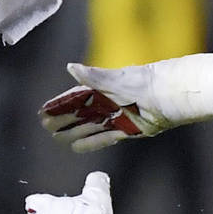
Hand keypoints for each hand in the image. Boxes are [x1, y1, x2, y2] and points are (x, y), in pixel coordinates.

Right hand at [40, 63, 170, 151]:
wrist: (168, 95)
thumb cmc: (142, 83)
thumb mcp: (115, 79)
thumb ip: (92, 76)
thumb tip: (70, 67)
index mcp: (102, 88)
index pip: (74, 97)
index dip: (59, 104)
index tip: (44, 111)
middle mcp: (107, 103)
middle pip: (79, 114)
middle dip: (63, 120)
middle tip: (47, 126)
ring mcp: (116, 117)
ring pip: (89, 127)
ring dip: (75, 132)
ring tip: (58, 137)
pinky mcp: (127, 130)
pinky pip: (105, 138)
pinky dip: (92, 142)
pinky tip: (78, 146)